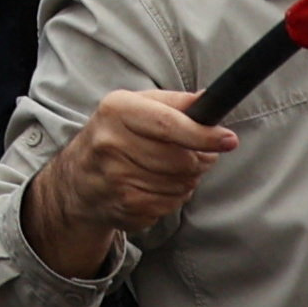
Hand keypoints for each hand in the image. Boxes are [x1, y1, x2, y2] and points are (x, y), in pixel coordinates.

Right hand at [27, 88, 234, 276]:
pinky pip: (170, 204)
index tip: (229, 140)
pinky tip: (156, 187)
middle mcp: (110, 142)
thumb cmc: (117, 135)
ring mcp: (115, 178)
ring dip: (187, 180)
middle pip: (180, 159)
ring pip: (180, 184)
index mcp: (116, 109)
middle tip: (196, 156)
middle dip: (198, 160)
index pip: (168, 124)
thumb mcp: (138, 106)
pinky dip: (173, 198)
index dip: (202, 134)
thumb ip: (176, 103)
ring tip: (169, 170)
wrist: (78, 179)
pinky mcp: (124, 205)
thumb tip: (210, 101)